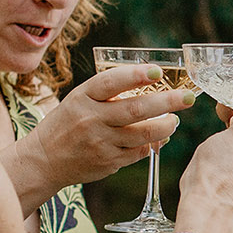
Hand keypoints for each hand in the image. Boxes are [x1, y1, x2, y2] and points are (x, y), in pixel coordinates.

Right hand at [12, 66, 191, 191]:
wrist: (44, 160)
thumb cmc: (68, 123)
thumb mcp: (79, 99)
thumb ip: (108, 92)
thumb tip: (150, 82)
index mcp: (83, 97)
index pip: (111, 82)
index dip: (136, 75)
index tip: (158, 71)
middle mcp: (91, 119)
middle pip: (136, 109)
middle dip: (167, 102)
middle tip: (187, 98)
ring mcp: (101, 142)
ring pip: (144, 133)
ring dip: (166, 126)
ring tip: (174, 120)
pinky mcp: (109, 162)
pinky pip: (139, 151)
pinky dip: (153, 143)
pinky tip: (160, 137)